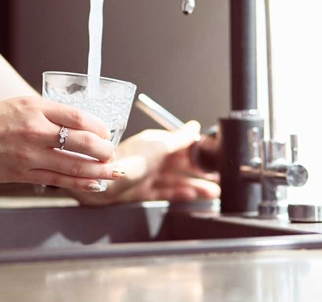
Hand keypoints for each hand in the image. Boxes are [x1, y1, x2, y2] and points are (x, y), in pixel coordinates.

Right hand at [0, 97, 122, 191]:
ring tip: (111, 171)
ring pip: (74, 165)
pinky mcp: (21, 174)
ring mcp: (28, 154)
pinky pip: (57, 180)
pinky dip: (79, 183)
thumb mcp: (17, 106)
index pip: (78, 117)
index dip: (99, 127)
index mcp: (33, 108)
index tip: (105, 131)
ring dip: (97, 170)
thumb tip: (74, 125)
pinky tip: (92, 183)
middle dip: (104, 149)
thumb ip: (45, 114)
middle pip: (83, 141)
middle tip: (112, 152)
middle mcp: (33, 130)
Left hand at [70, 121, 219, 205]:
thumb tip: (193, 126)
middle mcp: (152, 158)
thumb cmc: (126, 160)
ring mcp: (148, 175)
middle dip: (201, 171)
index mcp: (156, 144)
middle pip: (182, 165)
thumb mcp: (158, 146)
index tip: (215, 156)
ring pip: (177, 180)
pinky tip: (192, 195)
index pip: (182, 145)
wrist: (102, 182)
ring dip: (196, 185)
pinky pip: (166, 192)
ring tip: (214, 191)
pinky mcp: (143, 191)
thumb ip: (178, 138)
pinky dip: (180, 193)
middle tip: (219, 177)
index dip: (199, 151)